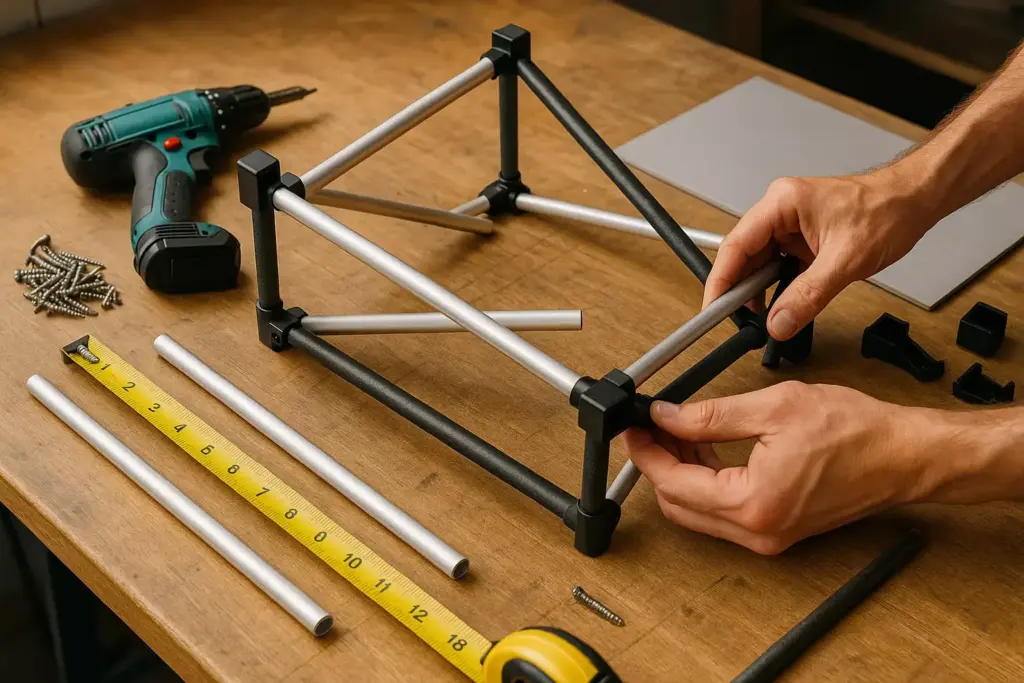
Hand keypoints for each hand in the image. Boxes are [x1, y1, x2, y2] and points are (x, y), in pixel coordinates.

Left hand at [624, 382, 945, 553]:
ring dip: (682, 472)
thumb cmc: (856, 432)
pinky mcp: (777, 530)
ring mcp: (767, 536)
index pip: (673, 483)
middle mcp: (757, 531)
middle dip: (659, 463)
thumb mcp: (773, 407)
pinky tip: (706, 447)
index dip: (646, 452)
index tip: (634, 428)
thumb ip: (710, 415)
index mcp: (752, 504)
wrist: (903, 456)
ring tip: (679, 429)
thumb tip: (667, 416)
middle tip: (653, 426)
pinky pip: (724, 511)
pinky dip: (707, 481)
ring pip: (698, 510)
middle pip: (679, 504)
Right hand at [705, 169, 935, 339]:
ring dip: (761, 290)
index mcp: (781, 203)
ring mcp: (790, 223)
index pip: (735, 246)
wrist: (916, 201)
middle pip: (743, 255)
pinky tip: (782, 304)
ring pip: (760, 262)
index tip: (713, 307)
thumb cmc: (888, 211)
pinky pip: (778, 264)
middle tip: (738, 320)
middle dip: (740, 290)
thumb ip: (807, 296)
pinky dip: (778, 286)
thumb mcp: (845, 262)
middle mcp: (780, 209)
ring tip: (764, 316)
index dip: (720, 280)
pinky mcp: (802, 237)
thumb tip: (778, 323)